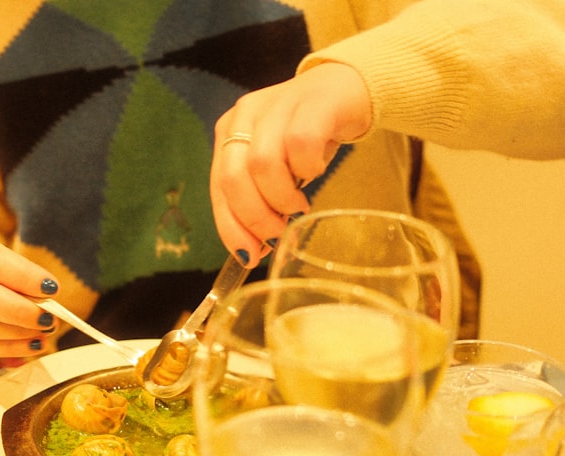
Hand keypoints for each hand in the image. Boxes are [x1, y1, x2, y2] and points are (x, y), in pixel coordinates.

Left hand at [210, 63, 371, 266]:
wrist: (345, 90)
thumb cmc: (308, 138)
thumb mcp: (277, 169)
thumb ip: (258, 200)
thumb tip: (252, 250)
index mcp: (229, 133)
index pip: (218, 187)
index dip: (230, 227)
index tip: (249, 255)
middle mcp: (245, 116)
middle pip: (233, 177)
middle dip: (254, 217)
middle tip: (278, 232)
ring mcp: (277, 105)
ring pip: (263, 164)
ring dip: (281, 198)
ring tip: (298, 205)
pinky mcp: (311, 103)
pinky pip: (300, 145)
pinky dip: (308, 169)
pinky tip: (317, 171)